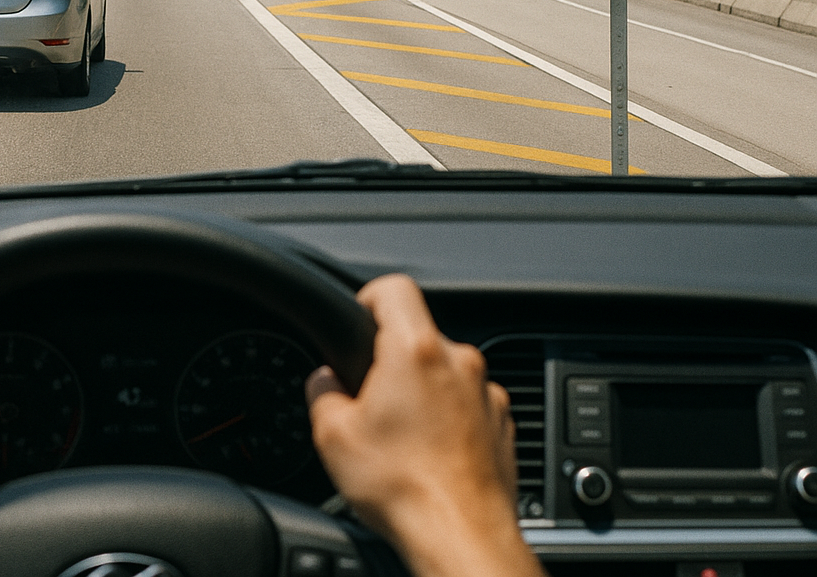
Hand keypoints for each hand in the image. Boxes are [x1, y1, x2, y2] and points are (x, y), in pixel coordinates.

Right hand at [306, 274, 544, 576]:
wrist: (462, 537)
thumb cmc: (403, 488)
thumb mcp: (333, 436)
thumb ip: (322, 391)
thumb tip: (325, 381)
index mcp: (414, 350)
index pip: (393, 287)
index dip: (368, 298)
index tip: (358, 323)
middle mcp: (458, 360)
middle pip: (418, 334)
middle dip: (392, 360)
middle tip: (371, 400)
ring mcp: (487, 390)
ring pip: (444, 371)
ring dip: (424, 391)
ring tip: (402, 436)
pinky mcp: (503, 420)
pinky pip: (468, 402)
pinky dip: (450, 417)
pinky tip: (430, 453)